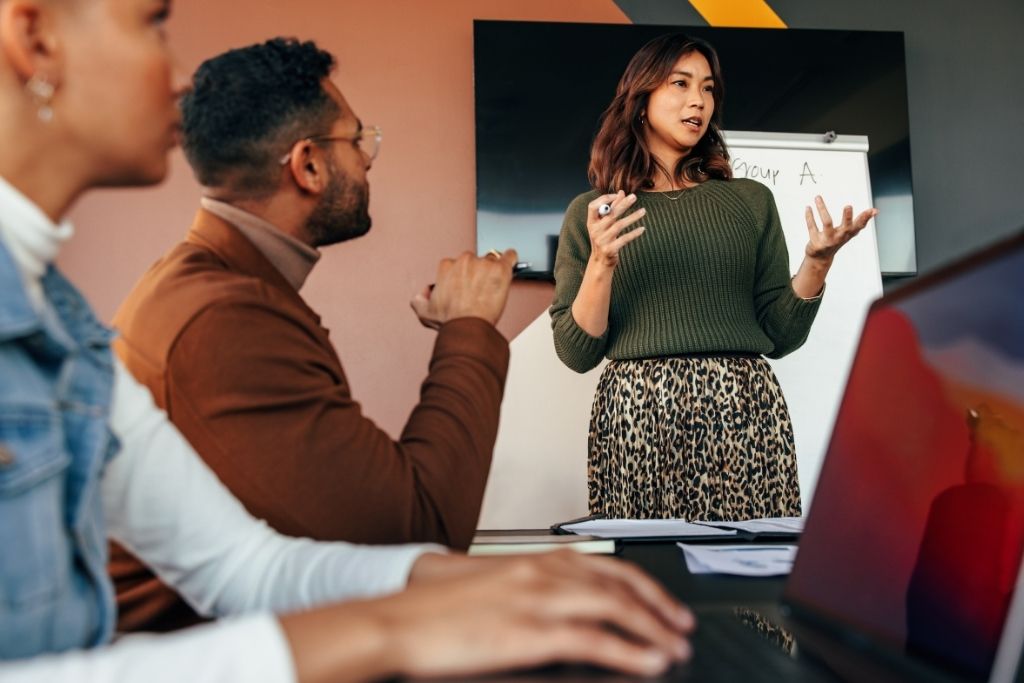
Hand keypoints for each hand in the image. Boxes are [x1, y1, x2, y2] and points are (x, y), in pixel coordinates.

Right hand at [397, 549, 694, 676]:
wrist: (395, 621)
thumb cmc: (432, 612)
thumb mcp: (488, 591)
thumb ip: (526, 593)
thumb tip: (556, 611)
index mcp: (531, 562)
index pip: (602, 563)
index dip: (640, 582)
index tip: (661, 601)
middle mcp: (540, 572)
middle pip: (618, 581)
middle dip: (657, 604)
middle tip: (683, 625)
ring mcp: (536, 600)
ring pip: (614, 606)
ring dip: (653, 628)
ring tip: (676, 647)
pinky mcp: (528, 632)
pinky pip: (593, 639)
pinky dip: (629, 651)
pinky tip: (648, 663)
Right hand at [410, 249, 516, 328]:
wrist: (467, 326)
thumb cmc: (451, 320)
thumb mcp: (425, 312)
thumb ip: (420, 299)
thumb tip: (423, 294)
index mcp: (447, 266)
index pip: (456, 264)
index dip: (460, 276)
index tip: (464, 286)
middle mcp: (465, 260)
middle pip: (474, 261)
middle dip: (476, 272)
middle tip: (479, 289)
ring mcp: (484, 264)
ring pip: (491, 261)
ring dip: (492, 271)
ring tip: (493, 285)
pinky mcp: (501, 269)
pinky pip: (509, 256)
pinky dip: (510, 258)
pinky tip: (510, 260)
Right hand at [587, 191, 645, 268]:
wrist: (600, 261)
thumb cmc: (604, 239)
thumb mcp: (604, 224)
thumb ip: (612, 208)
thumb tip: (621, 192)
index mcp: (591, 222)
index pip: (593, 206)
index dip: (604, 199)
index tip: (618, 195)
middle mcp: (595, 230)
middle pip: (610, 214)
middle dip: (623, 204)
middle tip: (634, 197)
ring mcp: (602, 240)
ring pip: (619, 225)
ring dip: (633, 217)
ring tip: (643, 211)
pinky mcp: (610, 249)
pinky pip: (624, 239)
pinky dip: (634, 233)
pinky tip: (642, 228)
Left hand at [804, 195, 877, 263]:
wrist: (821, 258)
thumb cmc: (838, 240)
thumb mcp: (850, 232)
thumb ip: (862, 221)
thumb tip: (876, 211)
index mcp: (849, 234)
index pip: (859, 225)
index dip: (865, 218)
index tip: (873, 210)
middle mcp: (840, 237)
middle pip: (845, 227)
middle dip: (847, 217)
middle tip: (848, 206)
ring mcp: (828, 240)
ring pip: (826, 223)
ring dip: (822, 210)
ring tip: (818, 197)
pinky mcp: (816, 242)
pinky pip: (812, 227)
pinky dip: (809, 216)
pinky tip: (808, 207)